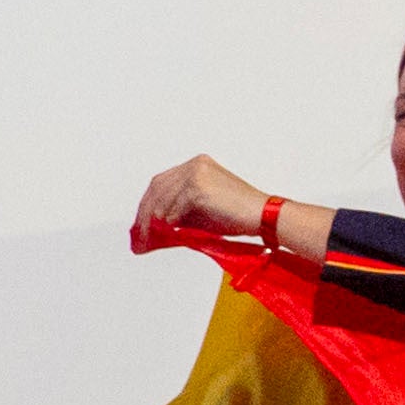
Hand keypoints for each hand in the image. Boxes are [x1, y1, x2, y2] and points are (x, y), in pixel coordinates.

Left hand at [133, 153, 269, 241]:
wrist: (265, 216)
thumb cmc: (240, 216)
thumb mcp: (204, 211)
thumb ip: (180, 212)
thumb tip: (155, 227)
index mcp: (197, 165)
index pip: (161, 183)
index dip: (147, 204)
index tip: (141, 223)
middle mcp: (195, 165)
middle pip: (157, 188)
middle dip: (144, 214)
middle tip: (139, 236)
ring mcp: (196, 173)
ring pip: (163, 199)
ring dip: (153, 222)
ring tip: (149, 239)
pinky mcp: (199, 187)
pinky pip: (175, 208)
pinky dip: (169, 222)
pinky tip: (169, 233)